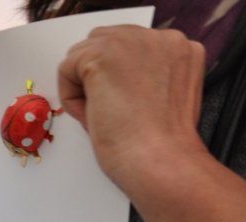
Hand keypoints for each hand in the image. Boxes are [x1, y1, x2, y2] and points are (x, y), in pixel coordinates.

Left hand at [58, 25, 208, 191]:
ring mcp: (132, 41)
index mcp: (178, 48)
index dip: (115, 79)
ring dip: (83, 89)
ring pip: (82, 55)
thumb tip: (107, 78)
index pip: (128, 49)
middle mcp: (160, 36)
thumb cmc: (160, 144)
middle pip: (102, 43)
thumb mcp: (160, 98)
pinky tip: (95, 116)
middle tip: (111, 114)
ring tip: (107, 116)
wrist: (160, 160)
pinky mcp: (102, 54)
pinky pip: (67, 69)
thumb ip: (143, 77)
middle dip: (95, 78)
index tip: (126, 108)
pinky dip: (70, 98)